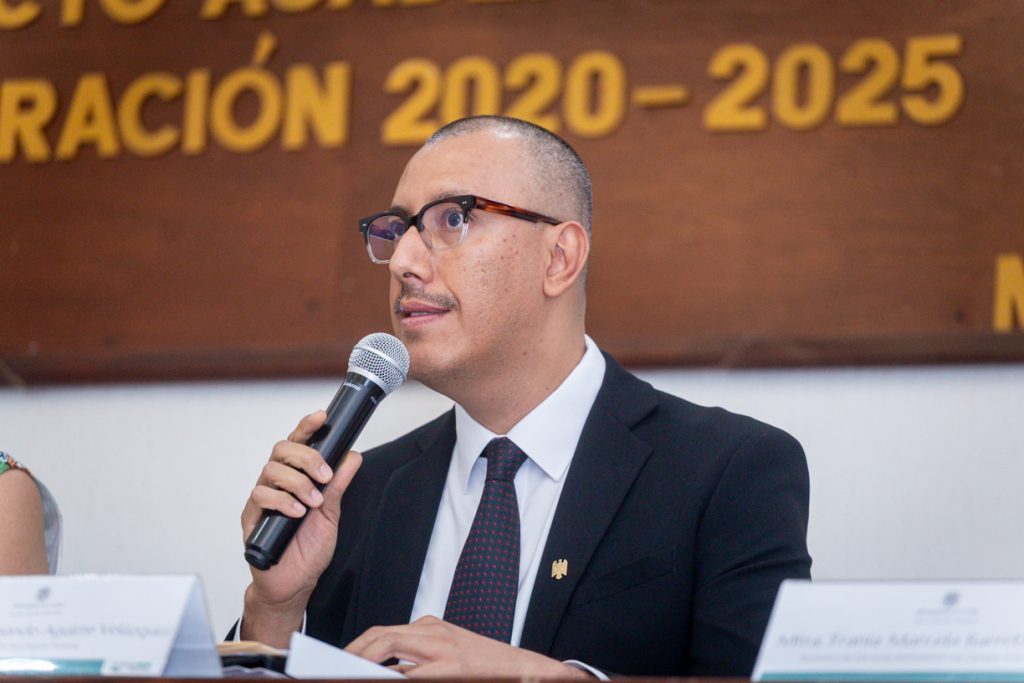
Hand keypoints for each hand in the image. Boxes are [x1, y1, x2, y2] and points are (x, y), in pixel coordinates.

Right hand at [239, 410, 362, 645]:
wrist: (294, 583)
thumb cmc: (309, 548)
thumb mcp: (331, 513)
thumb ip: (338, 484)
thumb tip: (352, 457)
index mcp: (296, 477)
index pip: (298, 443)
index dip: (307, 426)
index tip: (322, 416)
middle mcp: (277, 483)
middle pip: (281, 449)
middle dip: (306, 457)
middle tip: (325, 475)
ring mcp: (263, 498)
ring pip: (270, 470)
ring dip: (297, 482)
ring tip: (313, 502)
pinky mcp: (251, 517)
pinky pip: (260, 496)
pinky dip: (282, 501)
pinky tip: (297, 513)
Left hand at [345, 616, 589, 677]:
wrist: (521, 668)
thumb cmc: (482, 664)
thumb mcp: (445, 653)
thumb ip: (413, 658)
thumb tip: (379, 672)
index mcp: (429, 627)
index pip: (382, 634)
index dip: (357, 648)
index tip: (340, 662)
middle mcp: (433, 632)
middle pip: (380, 636)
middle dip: (354, 653)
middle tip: (336, 669)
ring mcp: (442, 649)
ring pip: (391, 650)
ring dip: (368, 664)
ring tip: (351, 673)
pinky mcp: (451, 667)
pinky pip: (412, 675)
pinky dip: (394, 678)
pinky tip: (383, 681)